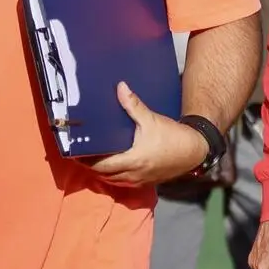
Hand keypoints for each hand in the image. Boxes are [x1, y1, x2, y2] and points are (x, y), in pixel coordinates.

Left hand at [86, 82, 209, 186]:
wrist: (194, 150)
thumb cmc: (172, 135)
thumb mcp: (151, 119)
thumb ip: (133, 105)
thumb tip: (120, 87)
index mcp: (132, 160)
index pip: (101, 165)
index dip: (85, 161)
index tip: (74, 153)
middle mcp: (133, 175)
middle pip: (103, 175)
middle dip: (90, 166)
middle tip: (80, 154)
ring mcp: (139, 181)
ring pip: (113, 181)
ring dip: (102, 172)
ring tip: (91, 159)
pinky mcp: (146, 182)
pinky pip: (123, 182)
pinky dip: (113, 176)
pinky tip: (111, 165)